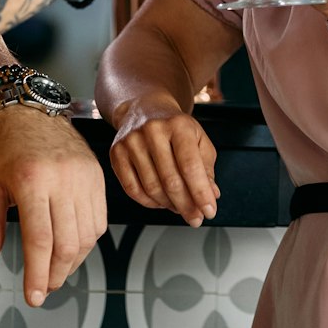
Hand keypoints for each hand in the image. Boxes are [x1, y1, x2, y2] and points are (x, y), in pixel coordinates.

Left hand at [0, 106, 107, 306]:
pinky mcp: (97, 176)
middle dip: (55, 274)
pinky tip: (71, 247)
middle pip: (67, 244)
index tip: (34, 297)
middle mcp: (62, 179)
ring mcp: (84, 177)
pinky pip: (98, 221)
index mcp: (32, 181)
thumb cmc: (5, 150)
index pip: (40, 241)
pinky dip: (86, 242)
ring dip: (72, 262)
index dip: (37, 275)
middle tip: (44, 287)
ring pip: (86, 236)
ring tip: (55, 271)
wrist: (29, 112)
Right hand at [109, 93, 219, 226]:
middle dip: (186, 205)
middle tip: (195, 218)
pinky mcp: (116, 153)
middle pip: (171, 180)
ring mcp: (132, 141)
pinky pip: (132, 189)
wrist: (145, 109)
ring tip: (179, 207)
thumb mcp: (198, 140)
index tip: (209, 211)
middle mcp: (153, 130)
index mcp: (178, 125)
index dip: (201, 193)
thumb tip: (211, 195)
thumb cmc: (175, 127)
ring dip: (168, 205)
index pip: (190, 166)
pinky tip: (160, 202)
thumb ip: (207, 168)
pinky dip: (149, 203)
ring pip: (152, 188)